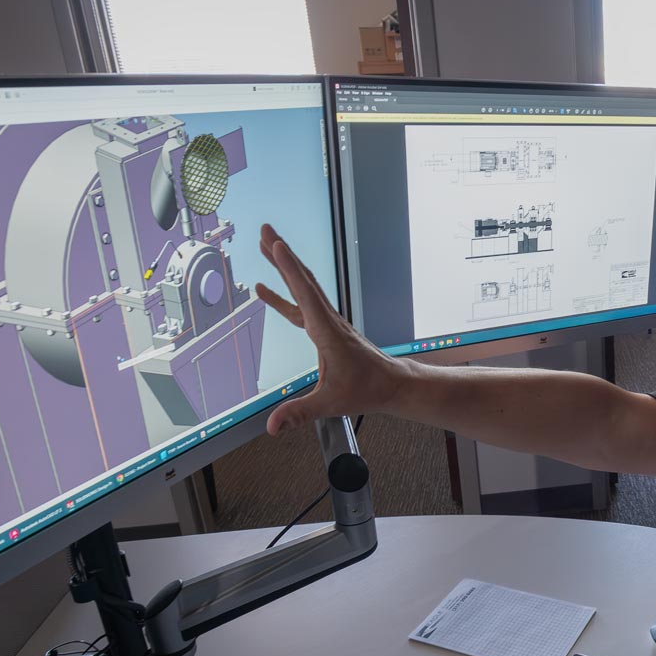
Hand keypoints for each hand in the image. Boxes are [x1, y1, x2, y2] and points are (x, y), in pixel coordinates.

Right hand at [254, 223, 403, 433]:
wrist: (391, 385)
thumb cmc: (366, 390)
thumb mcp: (331, 403)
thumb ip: (300, 412)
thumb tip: (271, 426)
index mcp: (326, 332)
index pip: (304, 294)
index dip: (288, 269)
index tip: (275, 244)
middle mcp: (327, 320)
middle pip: (302, 279)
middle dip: (282, 253)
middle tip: (264, 228)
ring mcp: (326, 321)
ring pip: (303, 286)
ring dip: (283, 265)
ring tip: (263, 244)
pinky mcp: (324, 328)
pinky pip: (300, 304)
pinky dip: (283, 293)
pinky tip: (265, 290)